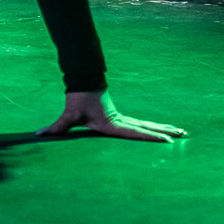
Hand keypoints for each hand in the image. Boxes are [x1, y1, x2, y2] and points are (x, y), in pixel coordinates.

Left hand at [39, 90, 184, 142]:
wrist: (82, 83)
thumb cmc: (77, 101)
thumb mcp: (69, 116)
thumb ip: (56, 127)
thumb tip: (39, 134)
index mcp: (113, 125)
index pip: (136, 133)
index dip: (151, 137)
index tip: (168, 141)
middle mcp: (121, 122)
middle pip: (147, 127)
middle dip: (165, 132)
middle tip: (184, 135)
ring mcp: (122, 119)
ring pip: (146, 124)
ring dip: (162, 128)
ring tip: (181, 132)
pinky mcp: (120, 117)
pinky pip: (140, 123)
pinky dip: (152, 126)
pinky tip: (161, 130)